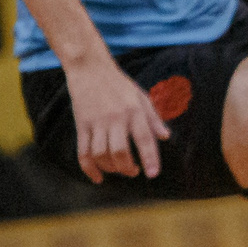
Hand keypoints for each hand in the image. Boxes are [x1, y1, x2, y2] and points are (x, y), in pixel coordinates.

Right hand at [67, 58, 167, 182]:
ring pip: (100, 154)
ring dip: (110, 168)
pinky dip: (89, 169)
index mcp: (134, 111)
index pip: (144, 138)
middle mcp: (115, 118)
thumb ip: (153, 118)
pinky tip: (98, 177)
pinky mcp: (81, 125)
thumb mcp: (141, 97)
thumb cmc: (120, 84)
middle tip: (134, 171)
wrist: (90, 69)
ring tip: (119, 170)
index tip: (153, 174)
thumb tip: (166, 137)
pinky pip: (83, 152)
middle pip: (119, 151)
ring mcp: (96, 122)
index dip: (150, 158)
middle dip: (127, 168)